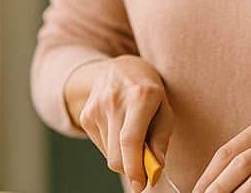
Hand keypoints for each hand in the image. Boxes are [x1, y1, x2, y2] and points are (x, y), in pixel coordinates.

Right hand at [75, 55, 174, 191]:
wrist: (119, 68)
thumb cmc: (148, 92)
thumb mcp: (165, 109)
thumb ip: (161, 140)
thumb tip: (155, 170)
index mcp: (140, 96)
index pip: (131, 140)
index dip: (135, 168)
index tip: (141, 186)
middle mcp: (114, 100)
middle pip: (117, 154)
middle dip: (131, 170)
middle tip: (143, 169)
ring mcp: (96, 107)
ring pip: (109, 154)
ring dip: (123, 157)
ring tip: (132, 136)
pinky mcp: (85, 115)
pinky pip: (101, 146)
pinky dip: (112, 148)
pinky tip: (119, 129)